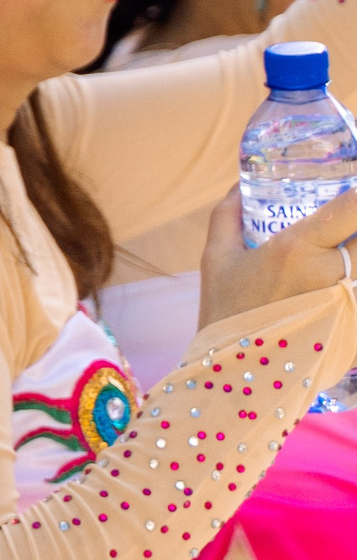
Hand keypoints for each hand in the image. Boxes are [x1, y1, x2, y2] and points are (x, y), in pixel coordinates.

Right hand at [198, 182, 356, 328]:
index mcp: (298, 249)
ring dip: (355, 258)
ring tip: (343, 253)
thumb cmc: (225, 311)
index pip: (353, 208)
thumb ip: (227, 216)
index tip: (353, 190)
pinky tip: (335, 286)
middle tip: (344, 229)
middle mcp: (333, 274)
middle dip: (356, 229)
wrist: (235, 373)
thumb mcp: (216, 258)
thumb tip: (240, 186)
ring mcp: (351, 306)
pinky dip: (354, 284)